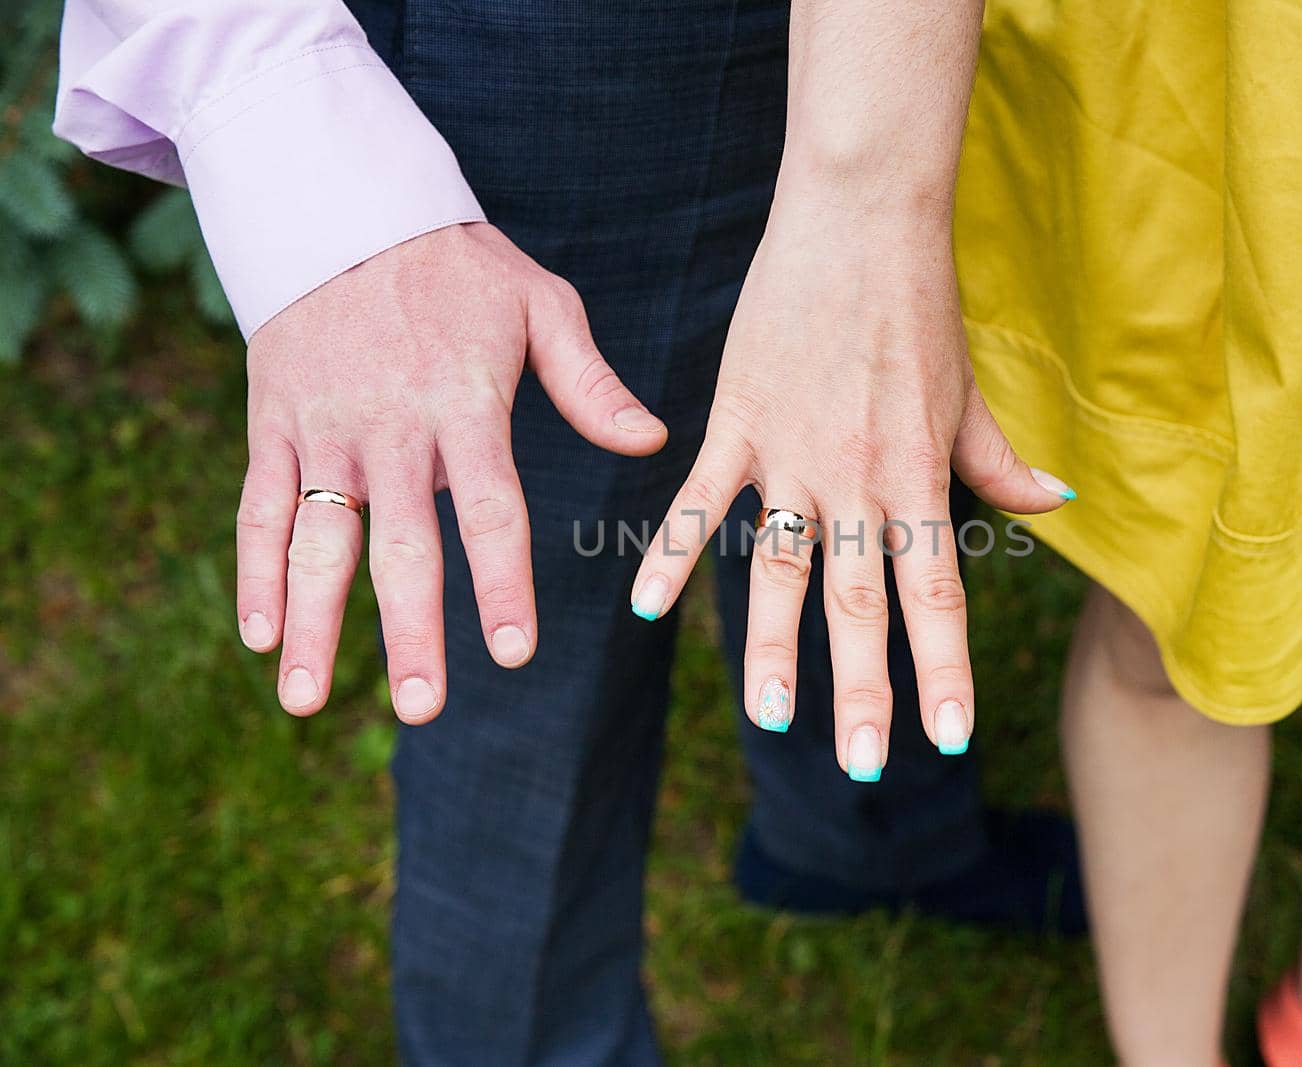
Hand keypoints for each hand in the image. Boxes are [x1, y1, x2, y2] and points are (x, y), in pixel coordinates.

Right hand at [236, 222, 666, 722]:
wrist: (344, 206)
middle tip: (422, 709)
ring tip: (304, 702)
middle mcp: (391, 426)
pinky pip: (260, 507)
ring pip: (317, 537)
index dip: (500, 583)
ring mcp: (325, 428)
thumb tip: (654, 441)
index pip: (490, 509)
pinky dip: (254, 572)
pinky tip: (260, 636)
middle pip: (400, 544)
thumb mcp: (541, 305)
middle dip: (410, 631)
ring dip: (313, 621)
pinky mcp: (274, 424)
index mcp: (466, 403)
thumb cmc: (461, 267)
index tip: (513, 653)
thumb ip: (590, 382)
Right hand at [630, 197, 1072, 777]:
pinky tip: (647, 611)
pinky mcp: (738, 421)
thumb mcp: (968, 392)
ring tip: (767, 717)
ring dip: (773, 647)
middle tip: (861, 766)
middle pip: (859, 601)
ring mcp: (793, 454)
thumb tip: (1056, 503)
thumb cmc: (921, 305)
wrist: (862, 219)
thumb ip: (999, 463)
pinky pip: (698, 500)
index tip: (948, 738)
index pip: (936, 593)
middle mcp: (859, 479)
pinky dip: (669, 554)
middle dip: (862, 689)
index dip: (943, 670)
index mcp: (919, 476)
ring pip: (778, 568)